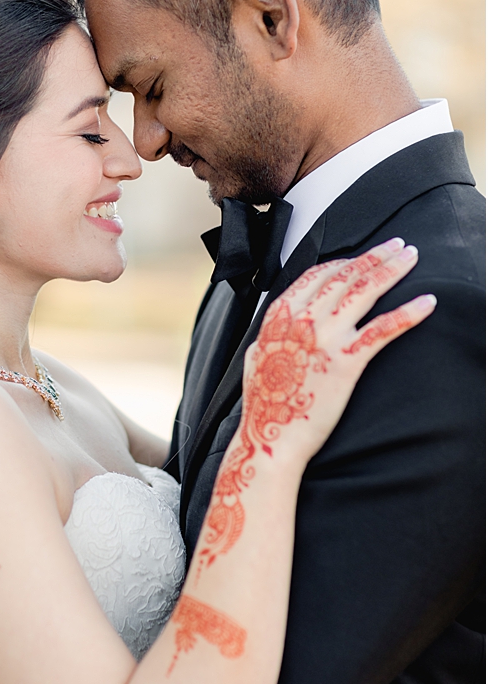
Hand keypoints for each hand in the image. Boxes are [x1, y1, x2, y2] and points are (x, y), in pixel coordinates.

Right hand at [241, 237, 435, 464]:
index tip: (364, 257)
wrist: (271, 437)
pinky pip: (382, 328)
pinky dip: (408, 312)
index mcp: (281, 315)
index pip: (318, 275)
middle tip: (398, 245)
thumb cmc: (265, 404)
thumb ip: (272, 334)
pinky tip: (427, 302)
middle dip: (375, 256)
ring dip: (392, 270)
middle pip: (345, 276)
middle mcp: (303, 320)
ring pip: (364, 292)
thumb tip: (280, 324)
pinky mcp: (346, 362)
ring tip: (411, 258)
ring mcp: (325, 339)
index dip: (345, 262)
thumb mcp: (257, 356)